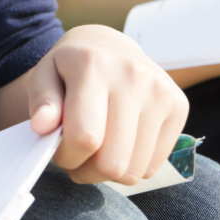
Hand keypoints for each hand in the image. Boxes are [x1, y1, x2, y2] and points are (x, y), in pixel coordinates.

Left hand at [2, 25, 186, 185]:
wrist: (108, 47)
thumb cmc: (71, 69)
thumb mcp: (45, 76)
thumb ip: (41, 102)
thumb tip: (42, 126)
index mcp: (93, 64)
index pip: (85, 137)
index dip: (67, 156)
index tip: (59, 149)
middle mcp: (133, 75)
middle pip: (112, 161)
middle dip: (87, 170)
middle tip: (77, 156)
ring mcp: (160, 91)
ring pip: (135, 170)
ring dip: (109, 172)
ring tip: (97, 150)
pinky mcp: (178, 106)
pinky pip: (153, 166)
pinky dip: (132, 165)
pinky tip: (119, 143)